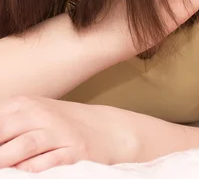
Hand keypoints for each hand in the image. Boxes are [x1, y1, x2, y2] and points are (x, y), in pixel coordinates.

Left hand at [0, 97, 130, 171]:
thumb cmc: (61, 127)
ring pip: (23, 146)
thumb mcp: (32, 116)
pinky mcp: (75, 151)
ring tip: (1, 170)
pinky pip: (48, 162)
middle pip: (2, 131)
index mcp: (24, 105)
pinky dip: (32, 170)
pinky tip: (23, 174)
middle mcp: (42, 115)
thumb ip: (4, 125)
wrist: (109, 130)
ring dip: (5, 161)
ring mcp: (60, 133)